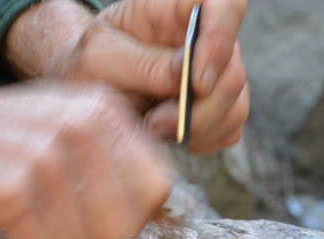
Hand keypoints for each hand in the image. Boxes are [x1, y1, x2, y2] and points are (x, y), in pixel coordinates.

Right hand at [0, 67, 170, 238]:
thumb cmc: (2, 138)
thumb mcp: (68, 121)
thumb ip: (115, 155)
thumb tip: (155, 207)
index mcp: (104, 109)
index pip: (156, 187)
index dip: (134, 214)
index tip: (104, 215)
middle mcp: (80, 127)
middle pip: (124, 225)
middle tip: (63, 224)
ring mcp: (44, 158)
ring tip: (30, 217)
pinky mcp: (9, 192)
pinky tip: (6, 223)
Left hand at [3, 0, 249, 153]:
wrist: (88, 95)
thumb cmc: (89, 66)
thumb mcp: (100, 59)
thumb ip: (143, 64)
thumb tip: (188, 75)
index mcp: (176, 9)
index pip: (225, 4)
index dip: (222, 39)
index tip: (197, 83)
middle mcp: (204, 38)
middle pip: (233, 67)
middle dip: (201, 106)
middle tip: (158, 121)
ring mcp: (215, 72)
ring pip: (236, 102)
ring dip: (199, 126)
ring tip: (155, 128)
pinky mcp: (218, 106)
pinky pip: (230, 127)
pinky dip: (205, 140)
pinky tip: (173, 138)